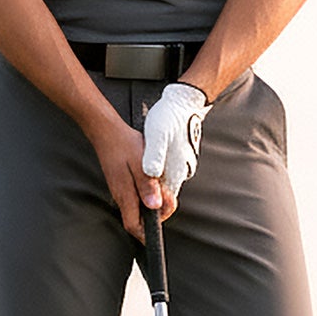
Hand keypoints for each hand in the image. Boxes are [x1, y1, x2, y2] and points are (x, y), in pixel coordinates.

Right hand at [87, 115, 165, 238]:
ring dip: (152, 204)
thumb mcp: (141, 164)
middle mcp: (121, 196)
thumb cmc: (124, 145)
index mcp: (125, 195)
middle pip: (137, 220)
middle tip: (167, 200)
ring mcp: (120, 190)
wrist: (107, 131)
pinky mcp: (121, 183)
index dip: (146, 234)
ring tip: (162, 188)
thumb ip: (148, 186)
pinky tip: (153, 182)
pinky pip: (135, 197)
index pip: (133, 226)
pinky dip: (147, 195)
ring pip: (137, 208)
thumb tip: (154, 205)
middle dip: (155, 217)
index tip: (158, 232)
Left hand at [141, 82, 210, 201]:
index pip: (165, 203)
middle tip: (131, 192)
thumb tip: (151, 187)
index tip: (139, 214)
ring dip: (149, 183)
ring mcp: (182, 163)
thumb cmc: (170, 118)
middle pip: (163, 194)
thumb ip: (153, 162)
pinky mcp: (179, 156)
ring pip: (162, 182)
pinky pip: (164, 171)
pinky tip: (144, 162)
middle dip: (148, 197)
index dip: (152, 210)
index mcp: (176, 171)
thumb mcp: (157, 138)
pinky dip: (153, 171)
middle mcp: (181, 170)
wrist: (185, 101)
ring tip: (134, 176)